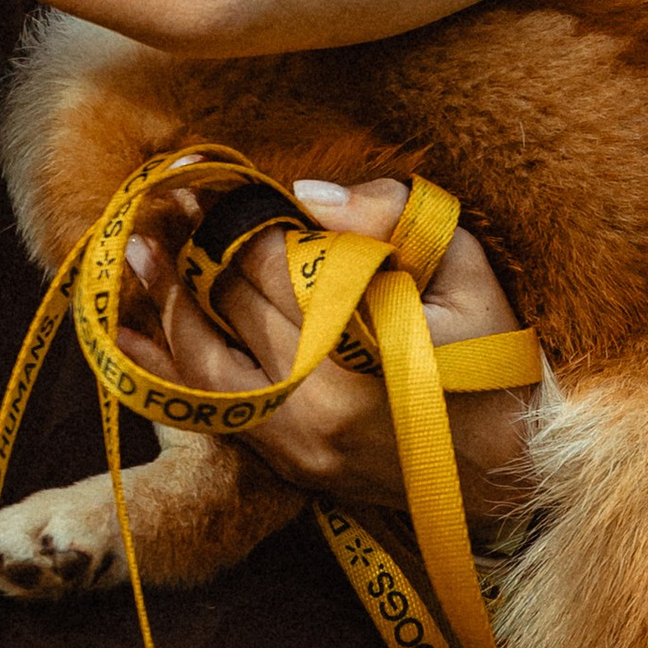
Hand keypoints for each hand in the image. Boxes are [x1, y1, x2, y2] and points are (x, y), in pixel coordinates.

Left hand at [112, 176, 538, 537]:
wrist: (515, 472)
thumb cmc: (496, 356)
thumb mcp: (465, 268)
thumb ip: (389, 219)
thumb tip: (305, 198)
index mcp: (357, 346)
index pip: (268, 263)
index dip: (229, 214)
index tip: (200, 175)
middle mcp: (311, 402)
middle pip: (226, 306)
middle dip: (193, 247)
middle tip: (164, 198)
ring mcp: (293, 445)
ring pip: (199, 364)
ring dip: (162, 305)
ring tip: (137, 251)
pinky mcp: (286, 469)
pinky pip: (205, 414)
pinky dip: (163, 372)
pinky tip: (132, 335)